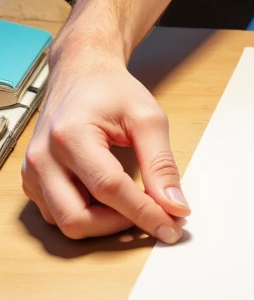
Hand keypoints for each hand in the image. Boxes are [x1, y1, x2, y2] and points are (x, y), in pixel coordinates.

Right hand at [22, 42, 189, 242]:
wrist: (82, 73)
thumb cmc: (112, 91)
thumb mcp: (147, 118)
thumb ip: (162, 164)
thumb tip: (175, 207)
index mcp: (71, 134)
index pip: (110, 188)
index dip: (143, 212)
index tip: (171, 226)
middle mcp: (44, 157)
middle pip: (78, 218)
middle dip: (119, 225)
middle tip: (151, 214)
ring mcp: (32, 171)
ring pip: (66, 223)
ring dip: (103, 224)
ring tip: (131, 202)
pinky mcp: (31, 181)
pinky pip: (57, 215)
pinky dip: (87, 215)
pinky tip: (108, 198)